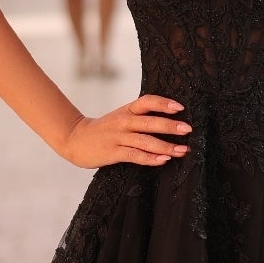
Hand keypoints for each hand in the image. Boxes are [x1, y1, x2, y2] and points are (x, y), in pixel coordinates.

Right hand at [61, 95, 191, 168]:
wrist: (75, 139)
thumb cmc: (105, 130)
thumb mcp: (121, 117)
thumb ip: (140, 117)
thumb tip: (170, 121)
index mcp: (127, 110)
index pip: (147, 102)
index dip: (163, 103)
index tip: (180, 108)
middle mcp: (123, 122)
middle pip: (150, 122)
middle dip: (171, 126)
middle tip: (188, 129)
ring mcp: (118, 138)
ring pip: (145, 141)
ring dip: (166, 146)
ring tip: (183, 150)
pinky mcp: (113, 153)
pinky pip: (135, 156)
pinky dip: (150, 159)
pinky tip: (163, 161)